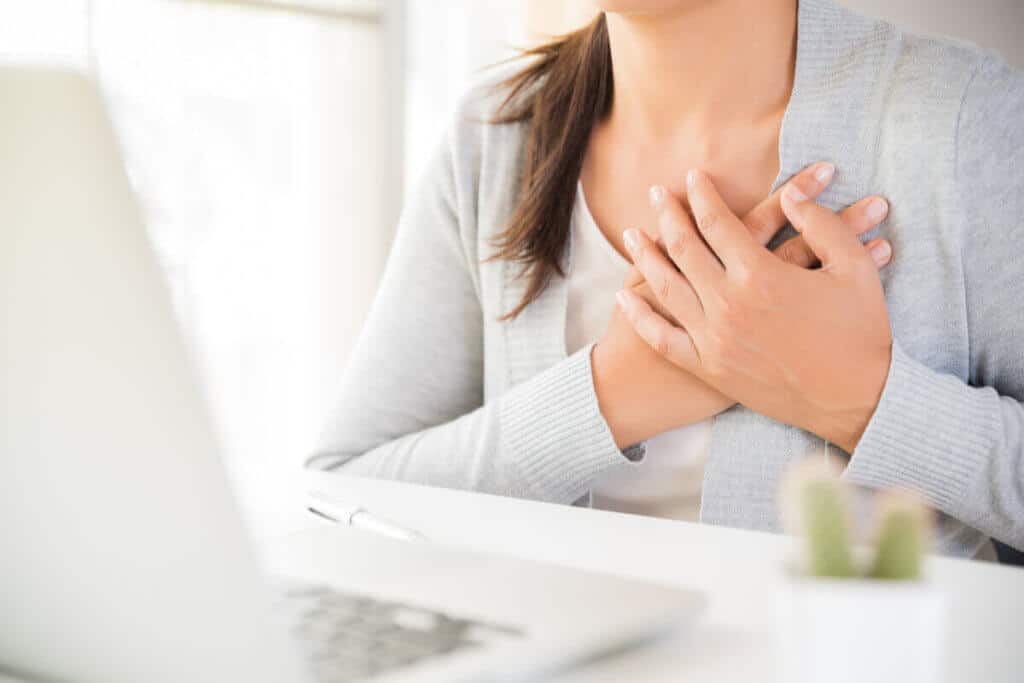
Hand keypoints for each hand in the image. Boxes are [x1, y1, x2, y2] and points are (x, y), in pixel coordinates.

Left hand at [619, 169, 892, 452]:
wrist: (856, 401)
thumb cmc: (861, 332)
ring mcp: (713, 339)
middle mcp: (728, 304)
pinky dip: (641, 316)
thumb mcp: (854, 268)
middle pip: (684, 248)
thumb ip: (822, 224)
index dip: (703, 194)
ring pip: (666, 287)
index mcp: (760, 275)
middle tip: (656, 193)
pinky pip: (662, 339)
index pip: (718, 221)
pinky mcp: (709, 369)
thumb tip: (791, 194)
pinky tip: (626, 296)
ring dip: (645, 256)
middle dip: (668, 216)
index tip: (693, 176)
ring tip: (632, 234)